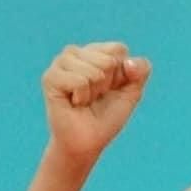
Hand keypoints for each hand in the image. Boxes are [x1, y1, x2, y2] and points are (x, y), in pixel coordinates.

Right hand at [41, 42, 152, 164]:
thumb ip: (141, 71)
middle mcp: (75, 52)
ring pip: (95, 71)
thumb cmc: (108, 115)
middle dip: (107, 84)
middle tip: (95, 97)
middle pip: (109, 60)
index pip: (118, 50)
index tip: (110, 88)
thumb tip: (129, 62)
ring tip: (83, 100)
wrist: (87, 141)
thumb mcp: (132, 91)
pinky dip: (82, 96)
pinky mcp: (50, 77)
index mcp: (95, 50)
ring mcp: (60, 63)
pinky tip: (73, 102)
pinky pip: (80, 81)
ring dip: (94, 91)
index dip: (121, 74)